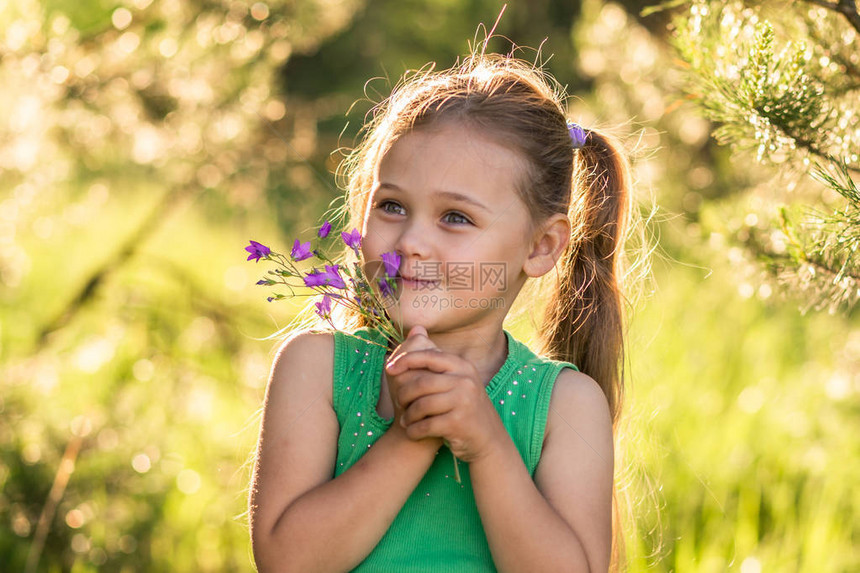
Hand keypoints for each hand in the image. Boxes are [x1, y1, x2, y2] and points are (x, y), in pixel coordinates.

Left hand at [384, 327, 508, 462]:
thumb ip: (435, 357)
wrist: (488, 438)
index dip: (406, 360)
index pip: (429, 356)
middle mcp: (466, 381)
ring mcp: (464, 402)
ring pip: (422, 405)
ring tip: (405, 420)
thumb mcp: (456, 378)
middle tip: (398, 403)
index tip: (389, 368)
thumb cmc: (464, 405)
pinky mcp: (459, 423)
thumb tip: (416, 328)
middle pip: (421, 383)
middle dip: (404, 394)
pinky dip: (414, 430)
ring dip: (408, 415)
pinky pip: (426, 425)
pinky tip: (413, 432)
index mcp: (462, 366)